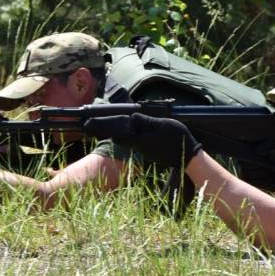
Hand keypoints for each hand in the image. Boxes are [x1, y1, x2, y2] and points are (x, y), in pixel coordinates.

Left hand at [82, 114, 201, 168]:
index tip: (88, 124)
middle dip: (103, 130)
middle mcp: (138, 146)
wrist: (188, 158)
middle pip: (117, 137)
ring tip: (98, 127)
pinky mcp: (148, 151)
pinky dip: (124, 136)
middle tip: (86, 126)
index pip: (116, 133)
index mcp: (140, 140)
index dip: (103, 128)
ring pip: (124, 140)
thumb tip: (131, 117)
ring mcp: (143, 150)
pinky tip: (122, 132)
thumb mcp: (163, 126)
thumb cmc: (178, 140)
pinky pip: (132, 142)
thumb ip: (146, 122)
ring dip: (113, 133)